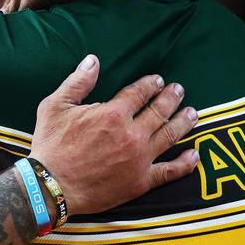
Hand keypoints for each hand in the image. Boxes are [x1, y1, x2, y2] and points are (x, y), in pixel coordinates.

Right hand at [29, 54, 198, 215]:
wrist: (51, 184)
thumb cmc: (51, 144)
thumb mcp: (55, 106)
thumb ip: (78, 82)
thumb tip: (93, 60)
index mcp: (112, 114)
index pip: (139, 93)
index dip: (151, 84)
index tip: (158, 80)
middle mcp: (131, 134)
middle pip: (159, 111)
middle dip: (171, 98)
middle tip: (179, 90)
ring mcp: (139, 159)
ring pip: (170, 136)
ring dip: (184, 122)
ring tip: (193, 113)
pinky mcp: (141, 181)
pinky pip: (170, 171)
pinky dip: (185, 163)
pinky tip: (194, 154)